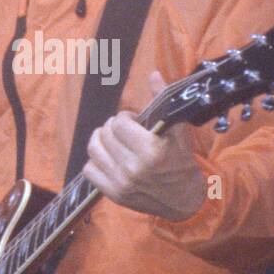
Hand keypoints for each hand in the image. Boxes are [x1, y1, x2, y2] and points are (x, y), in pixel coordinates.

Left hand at [81, 70, 207, 221]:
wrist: (184, 200)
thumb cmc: (181, 162)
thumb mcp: (178, 131)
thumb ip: (163, 101)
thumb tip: (153, 73)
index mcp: (151, 151)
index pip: (120, 123)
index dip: (126, 118)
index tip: (135, 122)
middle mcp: (134, 168)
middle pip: (106, 134)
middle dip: (114, 127)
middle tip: (125, 131)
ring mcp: (121, 183)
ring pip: (93, 150)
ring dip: (101, 140)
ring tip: (112, 140)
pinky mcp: (113, 194)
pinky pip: (89, 170)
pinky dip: (95, 161)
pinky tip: (108, 158)